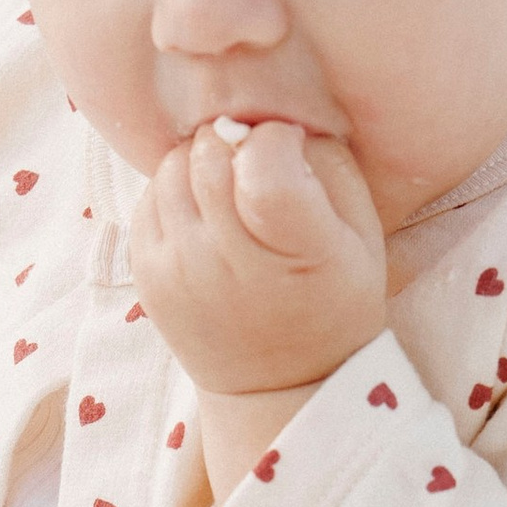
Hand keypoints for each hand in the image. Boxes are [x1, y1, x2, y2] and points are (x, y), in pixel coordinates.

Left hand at [129, 116, 388, 404]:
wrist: (281, 385)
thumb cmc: (333, 298)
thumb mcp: (360, 234)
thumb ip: (326, 163)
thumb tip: (272, 121)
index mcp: (296, 250)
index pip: (261, 156)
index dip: (274, 137)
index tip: (288, 153)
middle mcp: (227, 263)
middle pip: (208, 152)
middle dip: (233, 140)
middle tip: (253, 162)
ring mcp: (179, 272)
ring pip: (171, 167)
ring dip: (200, 162)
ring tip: (229, 190)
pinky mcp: (146, 277)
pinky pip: (149, 198)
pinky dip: (176, 191)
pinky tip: (206, 216)